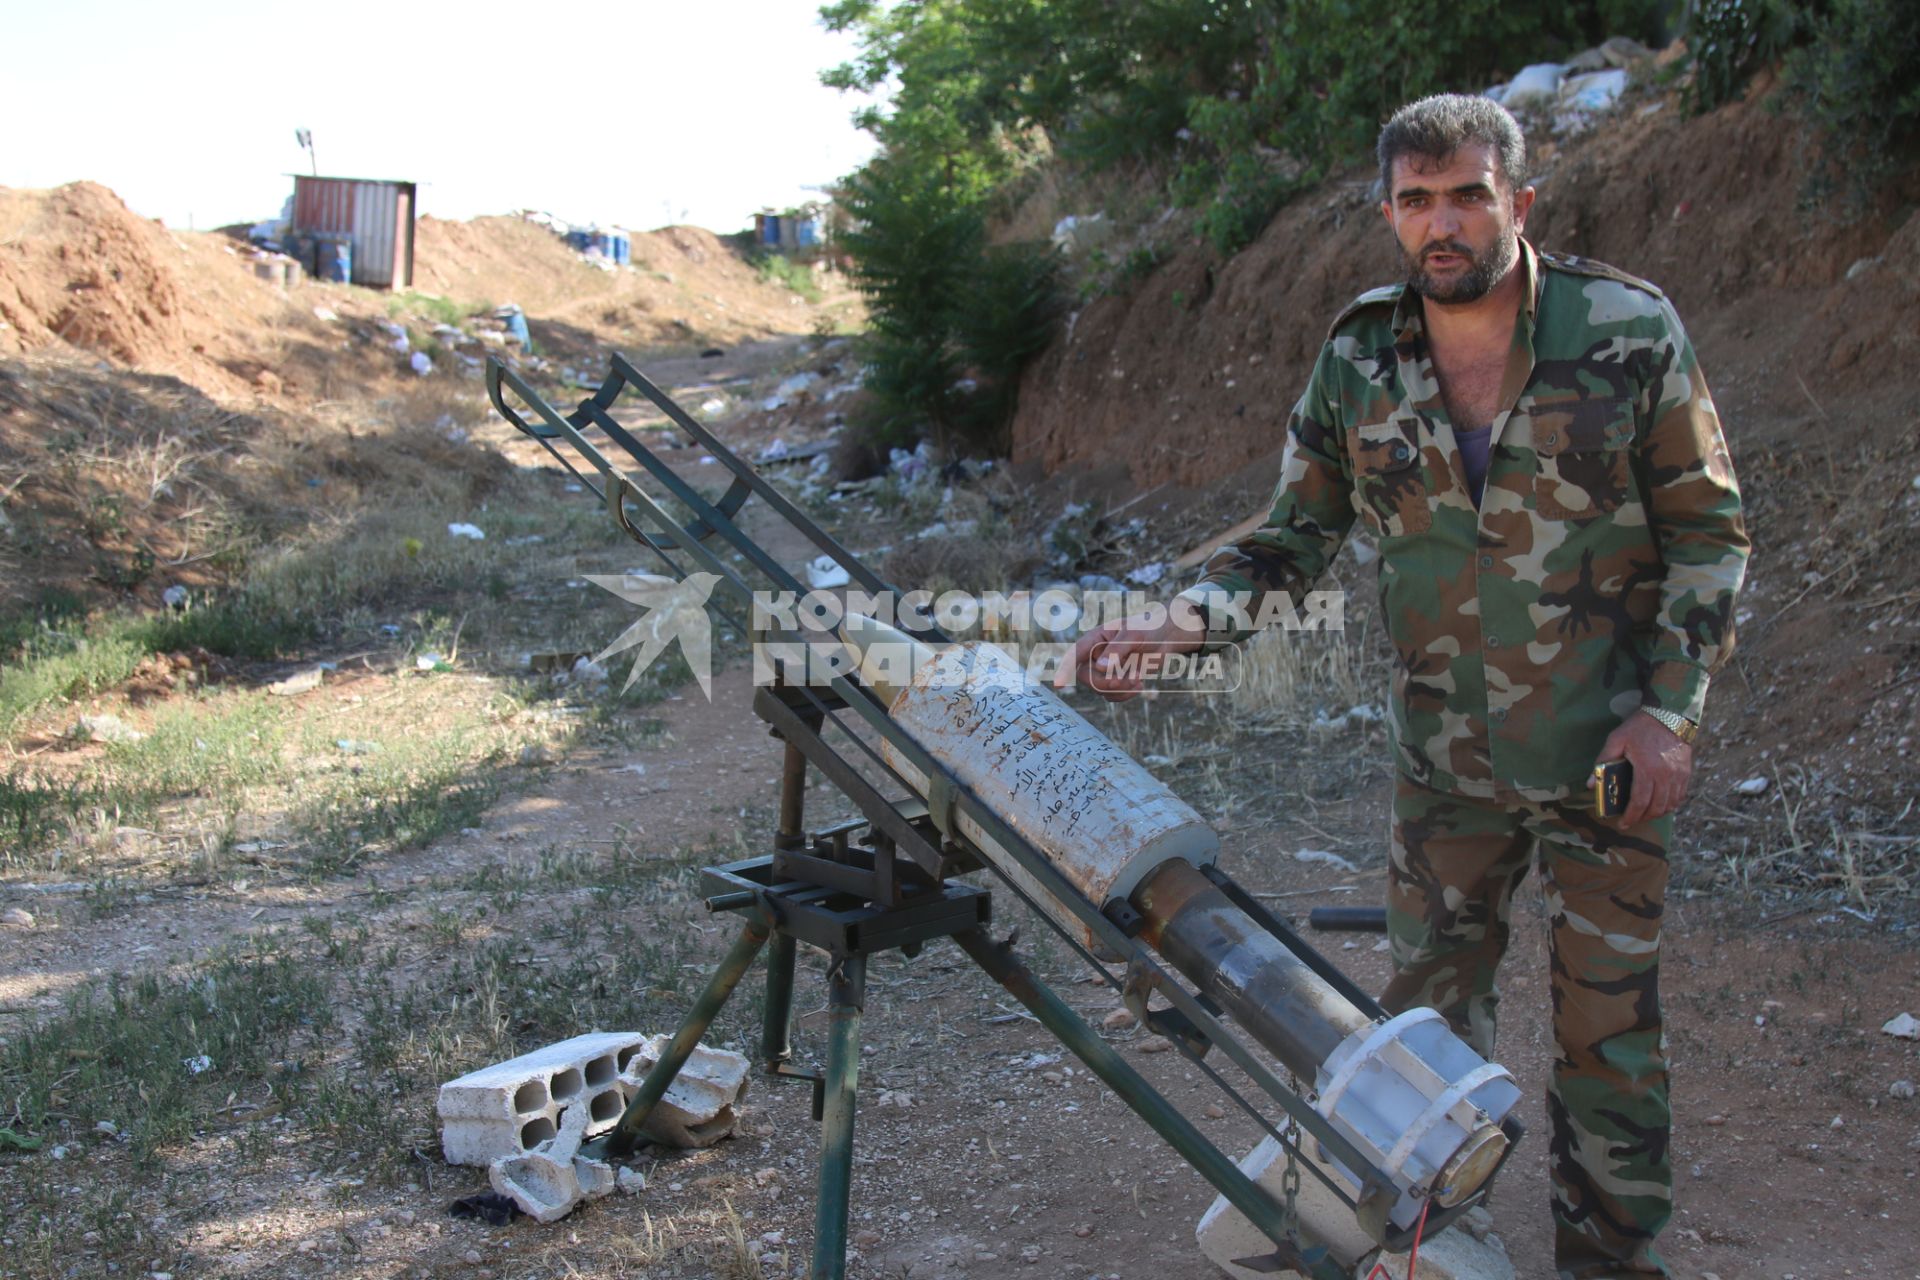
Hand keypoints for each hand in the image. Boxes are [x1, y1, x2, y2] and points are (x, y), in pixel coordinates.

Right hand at [1054, 604, 1204, 702]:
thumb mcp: (1135, 635)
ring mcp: (1105, 669)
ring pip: (1100, 689)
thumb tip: (1101, 667)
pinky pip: (1112, 695)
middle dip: (1106, 683)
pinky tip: (1140, 685)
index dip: (1064, 669)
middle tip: (1126, 681)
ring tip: (1138, 679)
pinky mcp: (1116, 679)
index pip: (1075, 654)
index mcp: (1096, 638)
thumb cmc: (1148, 628)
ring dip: (1120, 689)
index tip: (1058, 685)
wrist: (1165, 636)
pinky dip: (1126, 695)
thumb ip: (1117, 650)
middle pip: (1087, 677)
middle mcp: (1096, 654)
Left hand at [1595, 711, 1694, 826]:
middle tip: (1631, 821)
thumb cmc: (1640, 727)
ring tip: (1643, 815)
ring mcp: (1678, 775)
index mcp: (1647, 769)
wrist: (1669, 714)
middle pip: (1656, 807)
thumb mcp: (1617, 740)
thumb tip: (1590, 784)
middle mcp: (1666, 776)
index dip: (1631, 816)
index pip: (1640, 801)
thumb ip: (1603, 761)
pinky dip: (1670, 805)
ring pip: (1670, 804)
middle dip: (1642, 818)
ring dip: (1656, 814)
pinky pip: (1680, 796)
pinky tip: (1660, 805)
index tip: (1623, 824)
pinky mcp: (1686, 772)